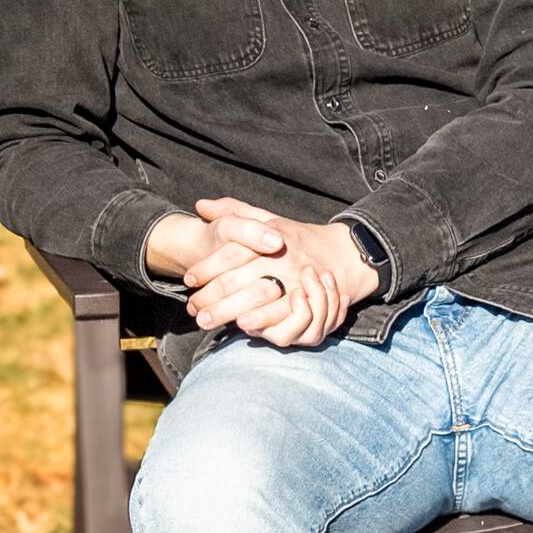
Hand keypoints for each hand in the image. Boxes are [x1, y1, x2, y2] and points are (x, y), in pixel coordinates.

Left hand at [178, 197, 383, 350]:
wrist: (343, 254)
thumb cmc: (296, 238)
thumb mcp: (268, 219)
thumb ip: (235, 212)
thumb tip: (200, 205)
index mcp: (271, 236)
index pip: (234, 252)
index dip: (207, 267)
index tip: (189, 278)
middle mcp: (284, 259)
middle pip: (239, 279)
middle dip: (210, 296)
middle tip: (191, 308)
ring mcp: (297, 282)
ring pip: (257, 300)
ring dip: (229, 313)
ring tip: (206, 321)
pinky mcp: (308, 302)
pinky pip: (283, 318)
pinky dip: (262, 323)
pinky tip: (243, 327)